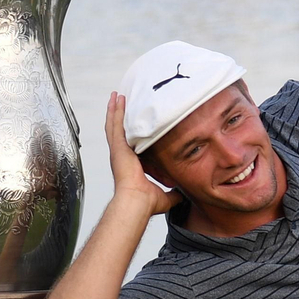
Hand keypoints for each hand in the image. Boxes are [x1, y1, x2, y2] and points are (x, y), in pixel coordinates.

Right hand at [104, 93, 180, 215]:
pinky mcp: (118, 148)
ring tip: (117, 96)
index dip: (129, 131)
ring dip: (116, 110)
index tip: (133, 121)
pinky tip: (117, 101)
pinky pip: (115, 126)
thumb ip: (174, 194)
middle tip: (120, 101)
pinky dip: (115, 112)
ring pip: (115, 125)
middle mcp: (122, 155)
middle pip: (119, 130)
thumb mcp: (165, 196)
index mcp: (130, 164)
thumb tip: (184, 195)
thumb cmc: (145, 202)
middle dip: (119, 115)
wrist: (136, 202)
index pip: (129, 143)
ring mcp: (118, 151)